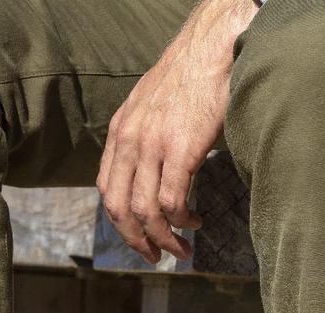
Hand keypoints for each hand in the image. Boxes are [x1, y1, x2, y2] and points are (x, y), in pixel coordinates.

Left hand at [97, 0, 258, 262]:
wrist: (216, 43)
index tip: (138, 238)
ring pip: (146, 212)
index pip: (107, 190)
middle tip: (155, 257)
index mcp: (120, 132)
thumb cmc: (193, 76)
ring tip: (181, 249)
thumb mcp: (153, 107)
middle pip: (119, 209)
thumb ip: (145, 140)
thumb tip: (154, 176)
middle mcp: (130, 140)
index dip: (120, 222)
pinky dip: (182, 221)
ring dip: (163, 239)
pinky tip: (194, 222)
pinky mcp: (181, 149)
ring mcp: (153, 145)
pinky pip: (173, 202)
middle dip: (136, 241)